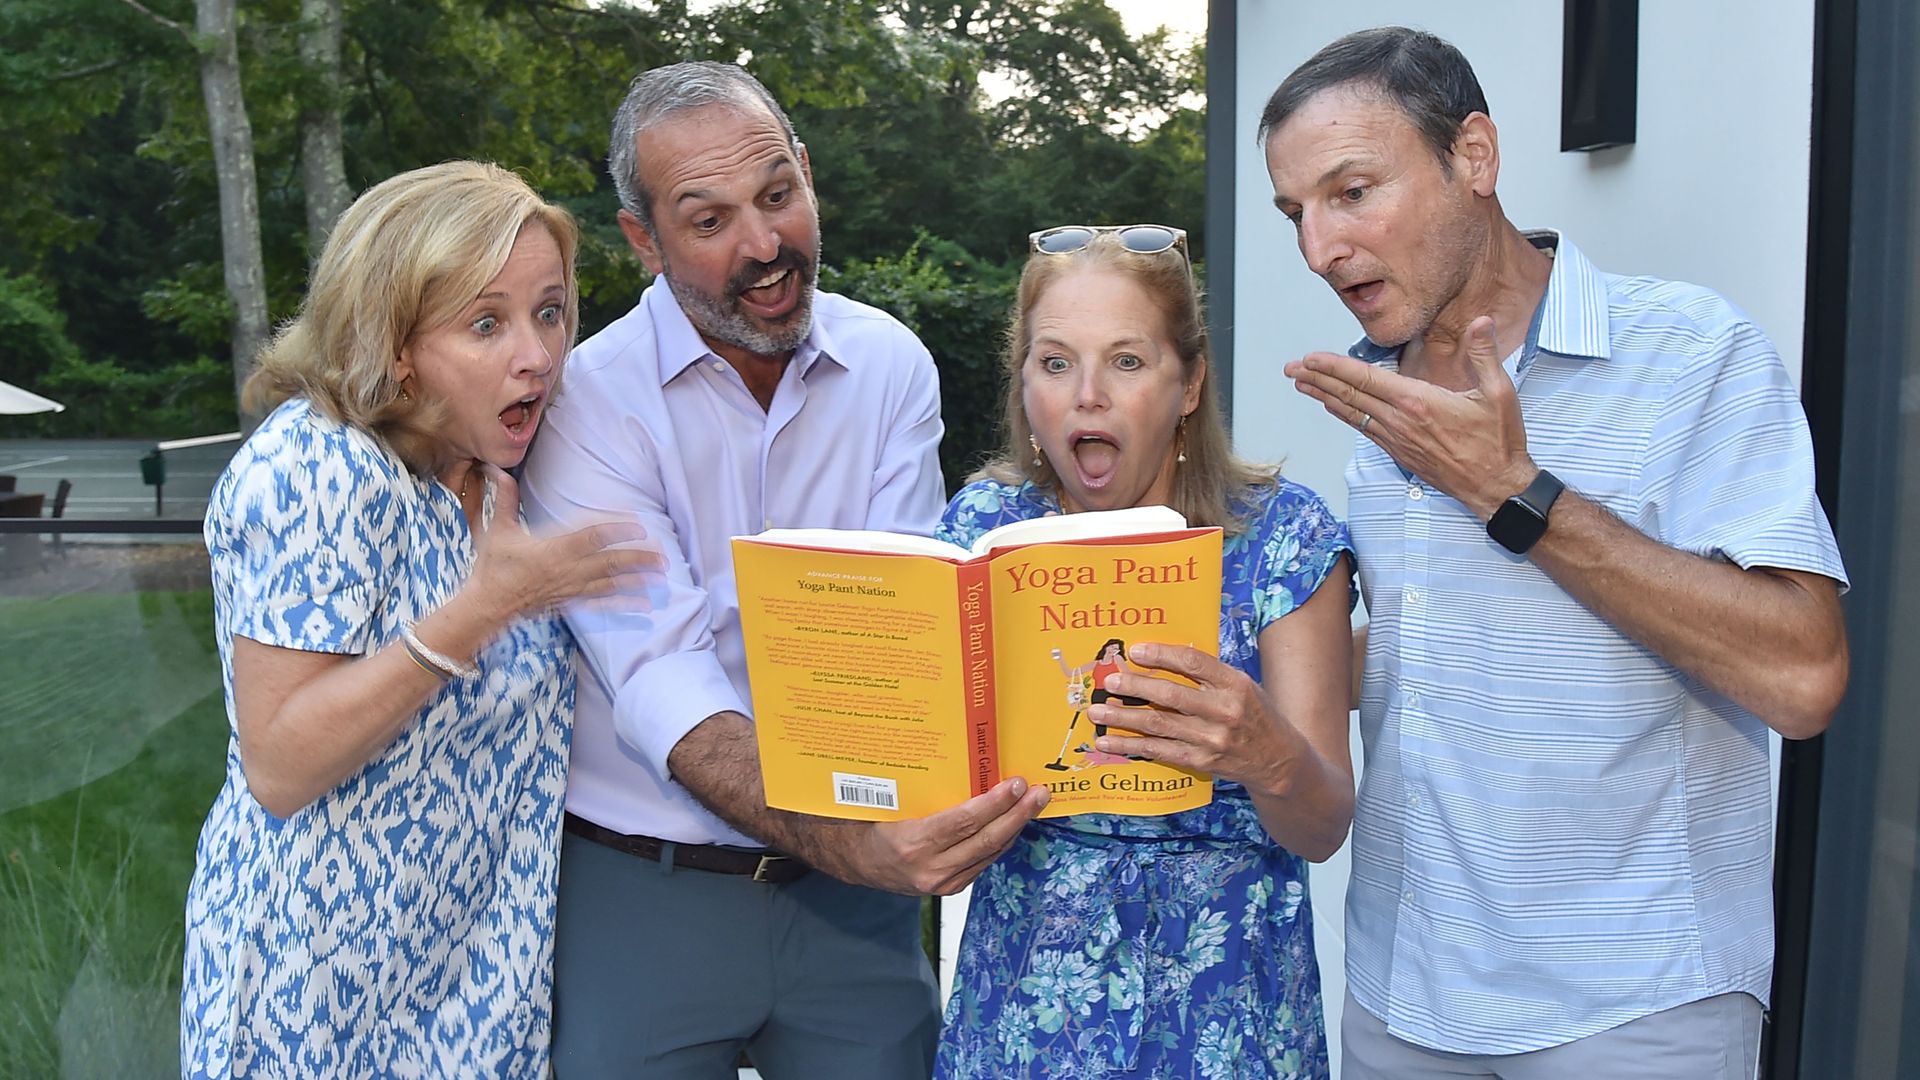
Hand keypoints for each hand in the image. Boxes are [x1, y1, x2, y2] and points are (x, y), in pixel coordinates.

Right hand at [467, 465, 664, 620]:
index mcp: (553, 551)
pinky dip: (624, 604)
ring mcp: (571, 589)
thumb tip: (497, 470)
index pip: (592, 538)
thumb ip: (505, 499)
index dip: (618, 531)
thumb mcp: (497, 530)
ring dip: (638, 580)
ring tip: (661, 576)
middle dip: (639, 559)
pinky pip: (602, 603)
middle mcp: (567, 571)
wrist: (488, 605)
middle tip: (663, 556)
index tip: (640, 526)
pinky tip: (644, 605)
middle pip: (610, 563)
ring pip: (611, 584)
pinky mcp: (571, 602)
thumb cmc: (493, 567)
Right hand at [846, 777, 1049, 894]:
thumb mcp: (893, 802)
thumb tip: (968, 764)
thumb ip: (927, 791)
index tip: (1016, 784)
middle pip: (985, 840)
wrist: (856, 861)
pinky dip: (1001, 840)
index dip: (994, 804)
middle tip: (1038, 793)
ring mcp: (942, 883)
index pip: (963, 822)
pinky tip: (1013, 822)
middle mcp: (930, 868)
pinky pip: (984, 862)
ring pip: (990, 853)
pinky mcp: (951, 888)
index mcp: (912, 843)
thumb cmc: (872, 823)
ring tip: (1034, 804)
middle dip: (1017, 815)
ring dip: (1015, 827)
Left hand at [1088, 643, 1301, 796]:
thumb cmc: (1255, 714)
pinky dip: (1130, 746)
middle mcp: (1224, 711)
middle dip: (1135, 686)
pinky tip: (1108, 741)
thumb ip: (1209, 673)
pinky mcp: (1201, 761)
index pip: (1194, 663)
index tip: (1136, 651)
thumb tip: (1163, 655)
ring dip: (1123, 717)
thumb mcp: (1242, 685)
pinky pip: (1159, 751)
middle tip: (1109, 680)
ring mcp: (1212, 739)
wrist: (1278, 761)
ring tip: (1096, 710)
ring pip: (1159, 725)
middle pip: (1171, 695)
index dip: (1162, 656)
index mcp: (1235, 684)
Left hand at [1283, 316, 1535, 518]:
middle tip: (1291, 369)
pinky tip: (1334, 408)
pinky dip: (1345, 415)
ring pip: (1352, 414)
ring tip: (1301, 385)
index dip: (1334, 367)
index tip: (1310, 358)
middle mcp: (1400, 422)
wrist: (1496, 488)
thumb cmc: (1498, 442)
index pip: (1366, 379)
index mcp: (1418, 403)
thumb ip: (1484, 355)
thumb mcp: (1499, 394)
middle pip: (1349, 395)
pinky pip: (1364, 430)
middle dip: (1316, 380)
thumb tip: (1481, 321)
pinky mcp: (1400, 454)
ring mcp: (1397, 440)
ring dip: (1324, 397)